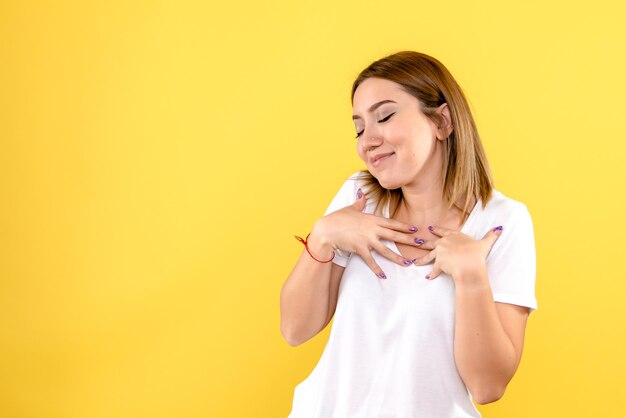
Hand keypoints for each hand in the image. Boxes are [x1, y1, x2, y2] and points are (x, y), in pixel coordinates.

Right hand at [308, 188, 422, 278]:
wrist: (327, 229)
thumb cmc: (338, 218)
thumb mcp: (351, 208)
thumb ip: (359, 202)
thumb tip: (362, 193)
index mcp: (372, 219)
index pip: (392, 223)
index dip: (404, 227)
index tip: (415, 229)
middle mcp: (372, 229)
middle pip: (394, 236)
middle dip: (408, 240)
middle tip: (420, 244)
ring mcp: (367, 240)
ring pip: (386, 250)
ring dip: (398, 257)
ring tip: (407, 263)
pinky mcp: (360, 249)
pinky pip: (371, 261)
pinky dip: (377, 269)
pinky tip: (384, 276)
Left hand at [412, 225, 503, 281]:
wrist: (469, 265)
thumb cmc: (476, 254)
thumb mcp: (484, 243)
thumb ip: (491, 236)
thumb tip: (499, 228)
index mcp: (454, 236)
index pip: (443, 231)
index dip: (437, 230)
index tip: (430, 228)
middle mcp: (445, 243)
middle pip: (432, 242)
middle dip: (425, 243)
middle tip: (416, 242)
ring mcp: (440, 252)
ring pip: (428, 255)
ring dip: (422, 259)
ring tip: (415, 262)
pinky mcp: (439, 263)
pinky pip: (434, 270)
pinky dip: (431, 274)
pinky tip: (428, 277)